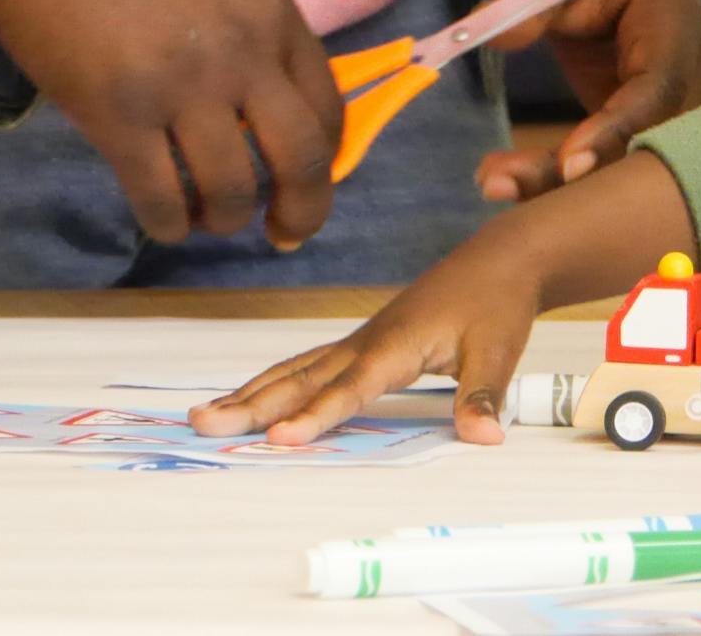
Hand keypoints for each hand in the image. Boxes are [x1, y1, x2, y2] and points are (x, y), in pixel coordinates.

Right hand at [0, 0, 342, 245]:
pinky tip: (165, 222)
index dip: (328, 162)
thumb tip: (274, 118)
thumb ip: (257, 39)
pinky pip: (162, 197)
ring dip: (225, 220)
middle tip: (285, 235)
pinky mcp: (118, 114)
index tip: (309, 185)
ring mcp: (182, 85)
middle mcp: (242, 52)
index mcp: (276, 15)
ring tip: (207, 219)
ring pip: (233, 189)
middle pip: (303, 158)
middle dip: (304, 211)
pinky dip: (169, 224)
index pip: (330, 108)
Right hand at [189, 152, 697, 444]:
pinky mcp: (363, 342)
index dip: (316, 416)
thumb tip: (484, 439)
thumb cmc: (497, 303)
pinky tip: (250, 397)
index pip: (349, 388)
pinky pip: (307, 364)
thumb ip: (482, 396)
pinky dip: (273, 382)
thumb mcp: (498, 351)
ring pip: (295, 369)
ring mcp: (360, 340)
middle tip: (202, 425)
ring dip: (250, 393)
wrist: (499, 260)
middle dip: (251, 404)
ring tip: (204, 416)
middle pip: (301, 378)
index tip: (280, 439)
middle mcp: (367, 341)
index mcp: (396, 344)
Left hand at [475, 0, 700, 201]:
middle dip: (584, 174)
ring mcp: (671, 104)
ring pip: (633, 162)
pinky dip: (563, 179)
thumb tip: (504, 38)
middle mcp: (686, 71)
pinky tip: (506, 180)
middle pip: (650, 139)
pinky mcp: (643, 124)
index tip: (569, 163)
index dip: (619, 127)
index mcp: (672, 20)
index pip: (658, 84)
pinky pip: (614, 160)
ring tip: (492, 182)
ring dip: (566, 186)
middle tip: (502, 184)